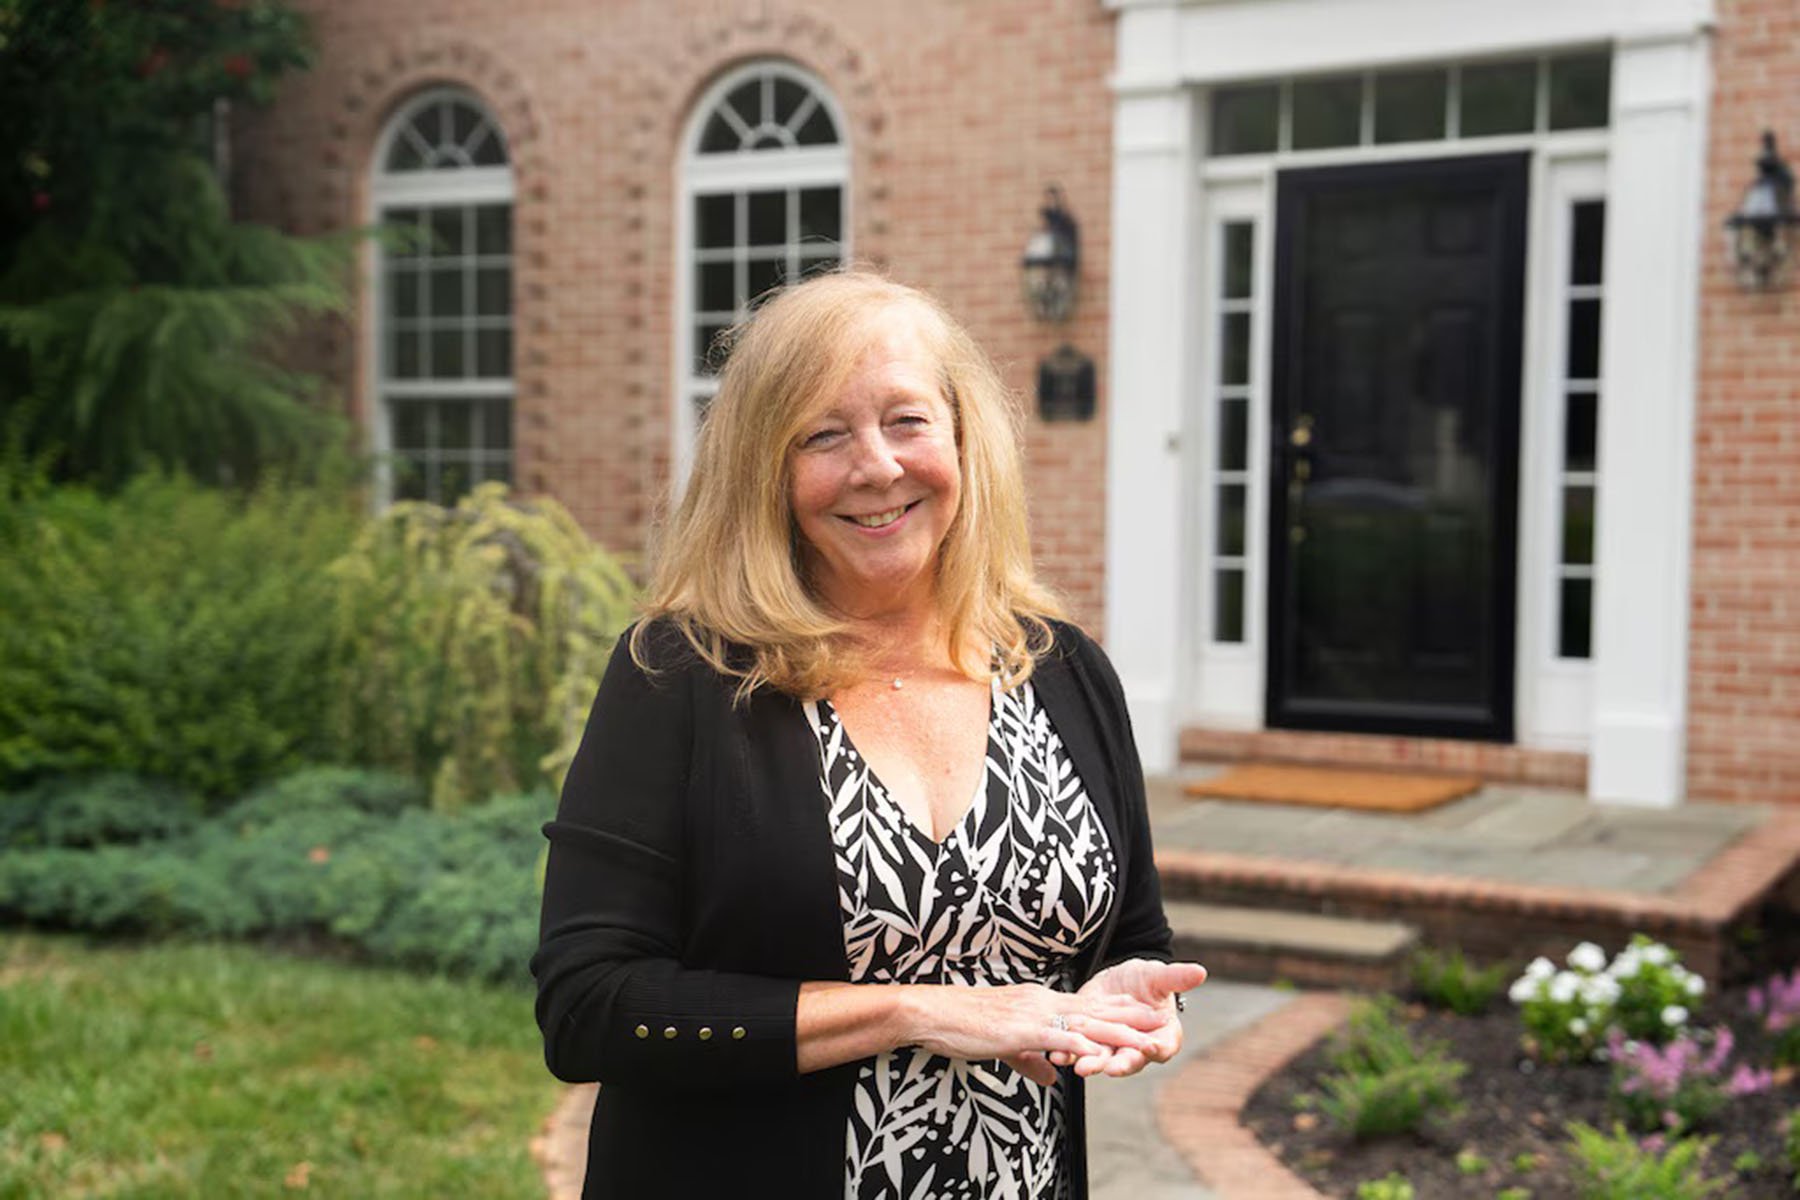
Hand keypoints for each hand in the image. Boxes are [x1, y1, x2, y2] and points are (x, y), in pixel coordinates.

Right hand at [898, 982, 1169, 1087]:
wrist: (935, 1013)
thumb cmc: (963, 1026)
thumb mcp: (1004, 1044)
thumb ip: (1031, 1059)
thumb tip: (1052, 1078)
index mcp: (1039, 1002)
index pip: (1086, 1004)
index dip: (1117, 1008)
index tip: (1144, 1010)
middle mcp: (1043, 1002)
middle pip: (1096, 1011)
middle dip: (1130, 1018)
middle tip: (1161, 1020)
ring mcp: (1034, 1014)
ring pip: (1086, 1024)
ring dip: (1119, 1034)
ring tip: (1147, 1040)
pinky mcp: (1021, 1029)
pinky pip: (1059, 1038)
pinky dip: (1082, 1046)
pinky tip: (1103, 1054)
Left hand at [1050, 959, 1206, 1079]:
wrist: (1117, 981)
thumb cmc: (1146, 981)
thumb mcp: (1158, 976)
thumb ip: (1176, 978)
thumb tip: (1201, 972)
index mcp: (1162, 1035)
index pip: (1163, 1046)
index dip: (1158, 1048)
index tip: (1152, 1048)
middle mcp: (1138, 1047)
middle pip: (1132, 1059)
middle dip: (1120, 1065)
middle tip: (1111, 1069)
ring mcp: (1112, 1047)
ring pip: (1104, 1060)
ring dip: (1092, 1064)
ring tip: (1080, 1067)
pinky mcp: (1089, 1042)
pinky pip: (1079, 1052)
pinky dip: (1069, 1054)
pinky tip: (1058, 1055)